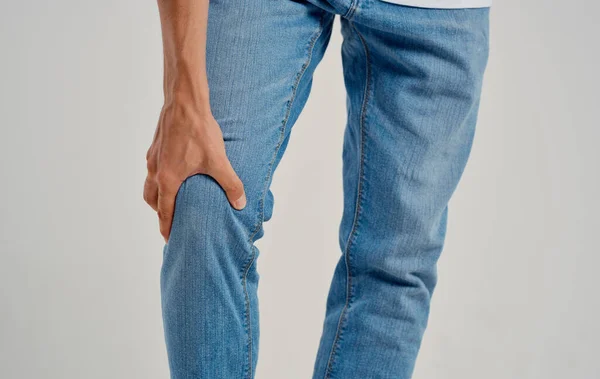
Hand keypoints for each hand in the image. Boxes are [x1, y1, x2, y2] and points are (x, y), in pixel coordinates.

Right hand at [144, 100, 245, 241]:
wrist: (184, 102)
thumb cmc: (198, 131)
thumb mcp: (218, 161)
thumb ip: (230, 184)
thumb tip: (240, 203)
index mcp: (168, 179)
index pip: (164, 212)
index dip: (167, 228)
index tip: (170, 240)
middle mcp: (156, 170)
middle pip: (152, 200)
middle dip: (160, 213)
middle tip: (170, 221)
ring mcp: (153, 157)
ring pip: (150, 183)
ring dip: (158, 195)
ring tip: (171, 199)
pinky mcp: (156, 146)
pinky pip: (154, 168)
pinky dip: (159, 177)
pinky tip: (175, 172)